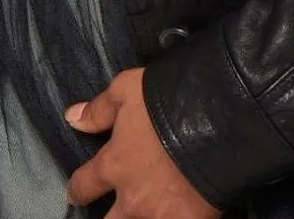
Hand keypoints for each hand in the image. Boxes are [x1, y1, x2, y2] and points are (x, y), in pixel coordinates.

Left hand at [63, 67, 222, 217]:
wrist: (222, 115)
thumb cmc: (169, 97)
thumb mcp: (128, 88)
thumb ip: (99, 109)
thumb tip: (71, 119)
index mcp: (114, 165)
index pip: (83, 186)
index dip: (78, 187)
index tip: (79, 189)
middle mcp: (132, 198)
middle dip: (107, 217)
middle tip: (116, 209)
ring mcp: (160, 215)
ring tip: (147, 210)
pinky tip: (178, 214)